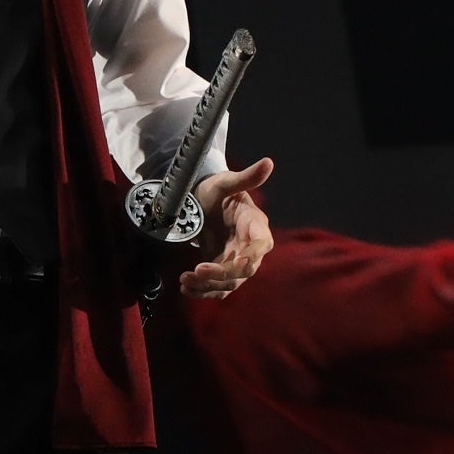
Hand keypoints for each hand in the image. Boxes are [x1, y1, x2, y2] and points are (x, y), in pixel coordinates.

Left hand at [179, 157, 274, 299]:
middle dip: (222, 274)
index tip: (237, 262)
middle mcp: (250, 248)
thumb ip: (245, 177)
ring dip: (208, 286)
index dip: (251, 256)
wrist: (200, 203)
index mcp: (256, 226)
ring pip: (229, 283)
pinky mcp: (221, 270)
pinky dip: (202, 291)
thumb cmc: (215, 190)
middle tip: (197, 271)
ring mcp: (235, 261)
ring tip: (185, 280)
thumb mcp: (225, 183)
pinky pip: (216, 287)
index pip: (261, 245)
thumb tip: (269, 162)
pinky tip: (186, 288)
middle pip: (244, 270)